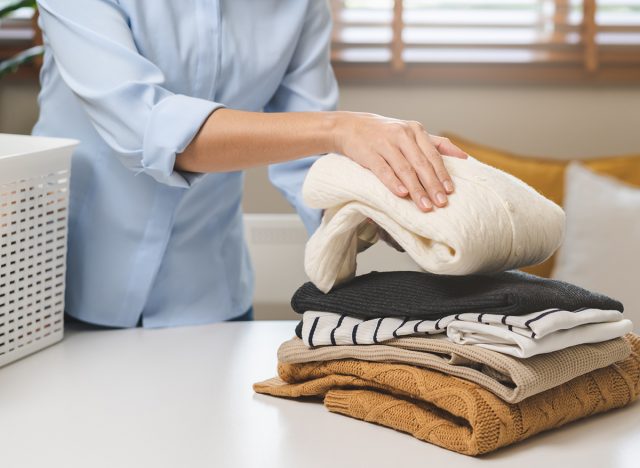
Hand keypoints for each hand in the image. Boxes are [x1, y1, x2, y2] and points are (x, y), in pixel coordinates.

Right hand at [332, 112, 467, 211]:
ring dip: (416, 189)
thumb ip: (436, 143)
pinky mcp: (369, 153)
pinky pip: (383, 170)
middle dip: (432, 185)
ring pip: (404, 169)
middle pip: (421, 164)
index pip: (433, 155)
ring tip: (425, 206)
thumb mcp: (410, 132)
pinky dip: (393, 182)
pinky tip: (402, 194)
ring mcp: (385, 143)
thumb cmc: (384, 133)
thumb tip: (463, 156)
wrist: (349, 127)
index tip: (450, 191)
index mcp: (415, 130)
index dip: (442, 174)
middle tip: (441, 203)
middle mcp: (402, 135)